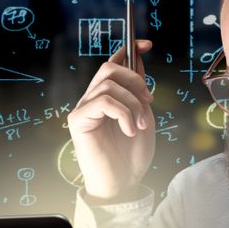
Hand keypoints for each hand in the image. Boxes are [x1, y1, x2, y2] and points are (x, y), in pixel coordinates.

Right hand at [67, 39, 154, 201]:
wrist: (122, 183)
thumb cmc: (131, 155)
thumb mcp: (144, 116)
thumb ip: (139, 91)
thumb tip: (138, 60)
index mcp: (108, 97)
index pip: (113, 63)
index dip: (129, 49)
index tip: (147, 44)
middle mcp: (92, 99)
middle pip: (109, 68)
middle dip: (135, 79)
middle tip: (149, 101)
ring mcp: (84, 108)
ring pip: (109, 84)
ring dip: (133, 103)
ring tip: (140, 125)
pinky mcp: (79, 120)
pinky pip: (103, 101)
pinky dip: (123, 113)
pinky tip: (129, 130)